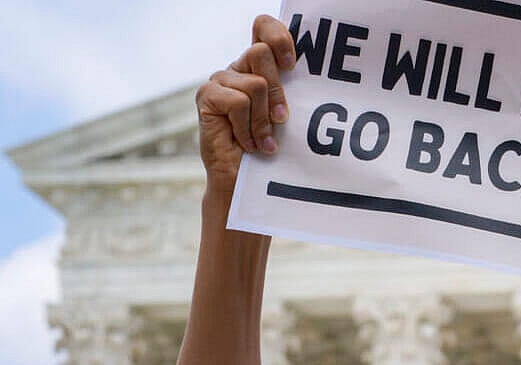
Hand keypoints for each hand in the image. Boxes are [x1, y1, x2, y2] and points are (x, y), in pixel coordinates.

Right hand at [196, 15, 295, 188]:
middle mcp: (238, 68)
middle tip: (281, 120)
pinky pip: (238, 102)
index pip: (264, 27)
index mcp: (259, 66)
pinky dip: (248, 128)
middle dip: (277, 91)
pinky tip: (249, 143)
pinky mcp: (207, 97)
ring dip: (263, 119)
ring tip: (264, 140)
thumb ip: (291, 89)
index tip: (292, 65)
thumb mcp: (287, 113)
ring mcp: (220, 81)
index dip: (278, 37)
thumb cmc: (271, 147)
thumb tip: (313, 73)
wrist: (246, 180)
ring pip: (254, 84)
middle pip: (260, 53)